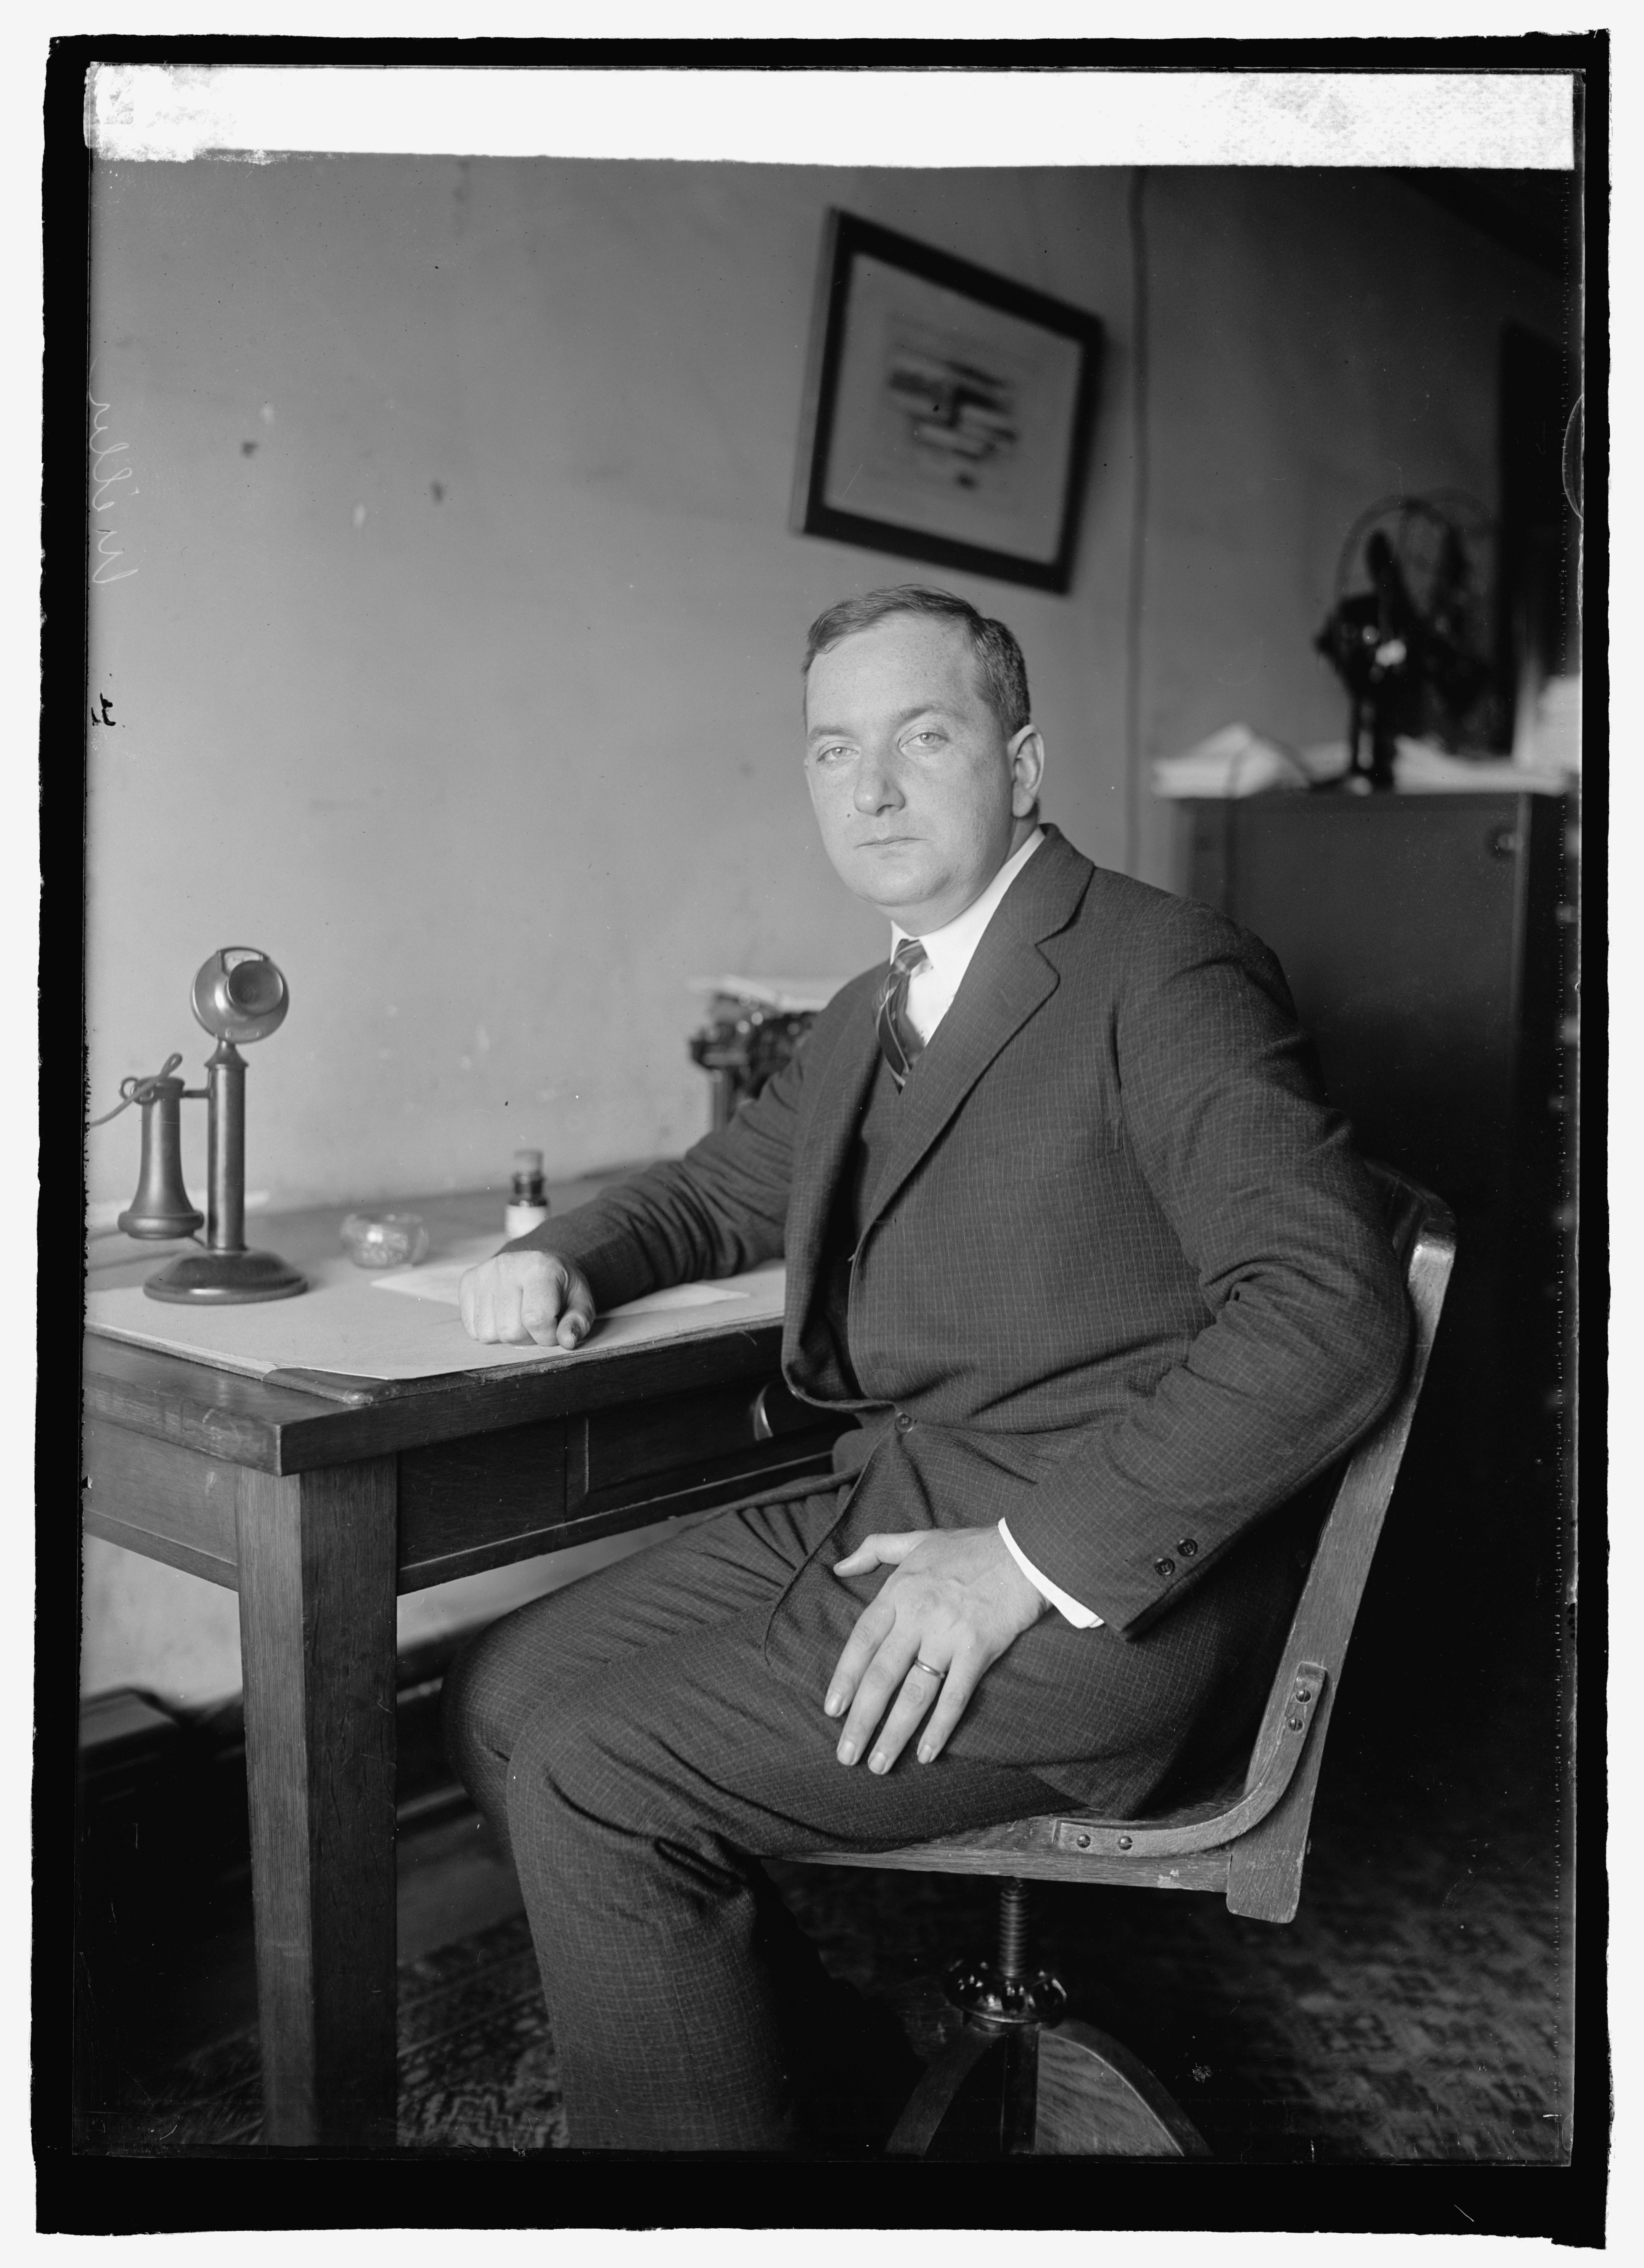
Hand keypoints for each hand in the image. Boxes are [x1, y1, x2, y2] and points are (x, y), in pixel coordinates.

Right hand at [457, 1250, 595, 1349]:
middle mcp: (507, 1266)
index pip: (536, 1319)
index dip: (547, 1336)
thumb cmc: (561, 1287)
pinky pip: (472, 1329)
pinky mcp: (467, 1281)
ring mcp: (483, 1273)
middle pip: (510, 1331)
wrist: (537, 1264)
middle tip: (536, 1321)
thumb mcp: (581, 1303)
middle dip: (527, 1336)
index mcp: (540, 1267)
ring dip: (506, 1335)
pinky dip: (489, 1330)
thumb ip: (578, 1322)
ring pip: (488, 1333)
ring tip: (518, 1316)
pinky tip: (502, 1314)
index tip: (555, 1329)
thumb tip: (567, 1341)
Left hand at [824, 1525, 1047, 1773]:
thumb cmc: (971, 1547)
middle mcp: (918, 1616)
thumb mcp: (918, 1540)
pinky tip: (926, 1754)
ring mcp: (948, 1635)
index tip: (832, 1709)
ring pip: (914, 1693)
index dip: (845, 1678)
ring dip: (893, 1733)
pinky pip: (954, 1697)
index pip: (861, 1641)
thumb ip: (875, 1550)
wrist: (1026, 1551)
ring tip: (879, 1764)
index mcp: (898, 1591)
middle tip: (846, 1754)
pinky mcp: (978, 1650)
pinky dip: (939, 1728)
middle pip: (881, 1676)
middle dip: (861, 1720)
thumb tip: (839, 1566)